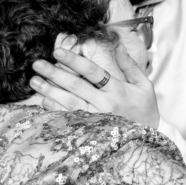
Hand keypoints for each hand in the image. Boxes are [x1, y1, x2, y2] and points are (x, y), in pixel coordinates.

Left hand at [30, 42, 159, 128]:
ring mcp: (97, 120)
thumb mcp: (144, 85)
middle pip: (76, 86)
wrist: (150, 140)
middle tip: (37, 64)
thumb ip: (129, 65)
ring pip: (69, 103)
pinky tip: (43, 102)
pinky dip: (56, 111)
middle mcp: (105, 104)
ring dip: (50, 92)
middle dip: (55, 74)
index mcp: (117, 90)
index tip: (58, 51)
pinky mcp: (91, 132)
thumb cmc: (146, 110)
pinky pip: (70, 120)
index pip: (93, 72)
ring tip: (34, 81)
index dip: (74, 61)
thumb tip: (117, 44)